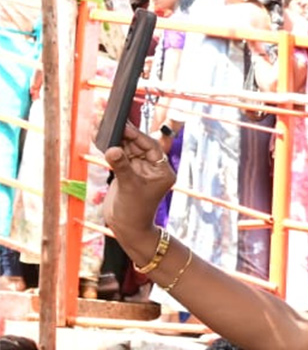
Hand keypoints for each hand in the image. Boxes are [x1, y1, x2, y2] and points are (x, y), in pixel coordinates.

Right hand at [103, 123, 176, 245]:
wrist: (127, 229)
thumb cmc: (135, 211)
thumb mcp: (129, 186)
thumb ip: (121, 166)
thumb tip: (113, 148)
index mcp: (163, 171)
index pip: (151, 147)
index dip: (137, 135)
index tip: (123, 125)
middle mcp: (153, 168)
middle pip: (139, 145)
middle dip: (125, 134)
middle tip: (110, 120)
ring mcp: (140, 170)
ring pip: (128, 149)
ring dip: (117, 139)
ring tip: (103, 125)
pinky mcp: (127, 172)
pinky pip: (120, 156)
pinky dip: (112, 148)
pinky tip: (103, 138)